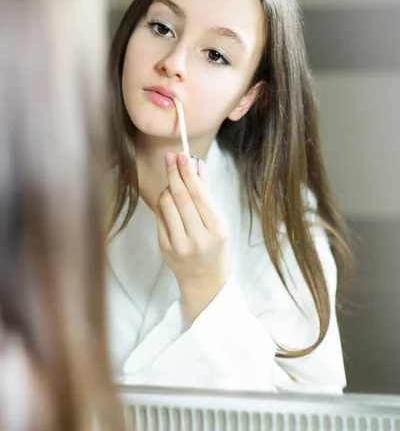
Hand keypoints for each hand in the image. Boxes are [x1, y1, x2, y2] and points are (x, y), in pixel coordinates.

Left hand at [156, 152, 229, 322]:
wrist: (205, 279)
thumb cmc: (214, 245)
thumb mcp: (218, 220)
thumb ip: (206, 192)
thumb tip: (198, 163)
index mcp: (217, 228)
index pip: (198, 194)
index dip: (188, 172)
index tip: (182, 156)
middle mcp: (199, 237)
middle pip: (181, 196)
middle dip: (174, 173)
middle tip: (170, 156)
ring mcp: (181, 245)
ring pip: (167, 204)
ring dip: (168, 188)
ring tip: (173, 184)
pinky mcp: (166, 248)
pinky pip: (160, 217)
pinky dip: (163, 204)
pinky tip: (168, 200)